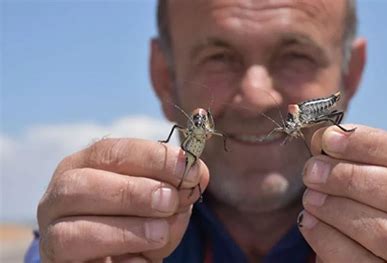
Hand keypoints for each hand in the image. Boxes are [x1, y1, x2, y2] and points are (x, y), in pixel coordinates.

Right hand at [37, 138, 208, 261]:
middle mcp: (59, 197)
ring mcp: (52, 235)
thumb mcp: (164, 202)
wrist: (120, 259)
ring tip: (160, 233)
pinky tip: (143, 260)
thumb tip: (198, 172)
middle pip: (80, 185)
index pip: (109, 151)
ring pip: (73, 232)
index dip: (151, 157)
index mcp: (85, 166)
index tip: (188, 169)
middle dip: (133, 191)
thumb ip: (178, 186)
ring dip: (126, 230)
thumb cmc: (140, 222)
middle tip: (171, 201)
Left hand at [298, 125, 386, 262]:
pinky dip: (327, 238)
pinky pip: (358, 262)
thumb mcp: (378, 171)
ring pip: (384, 233)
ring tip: (309, 197)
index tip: (329, 139)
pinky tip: (308, 221)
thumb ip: (354, 154)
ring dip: (337, 209)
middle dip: (349, 178)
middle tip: (312, 171)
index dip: (368, 144)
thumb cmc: (383, 201)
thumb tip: (321, 138)